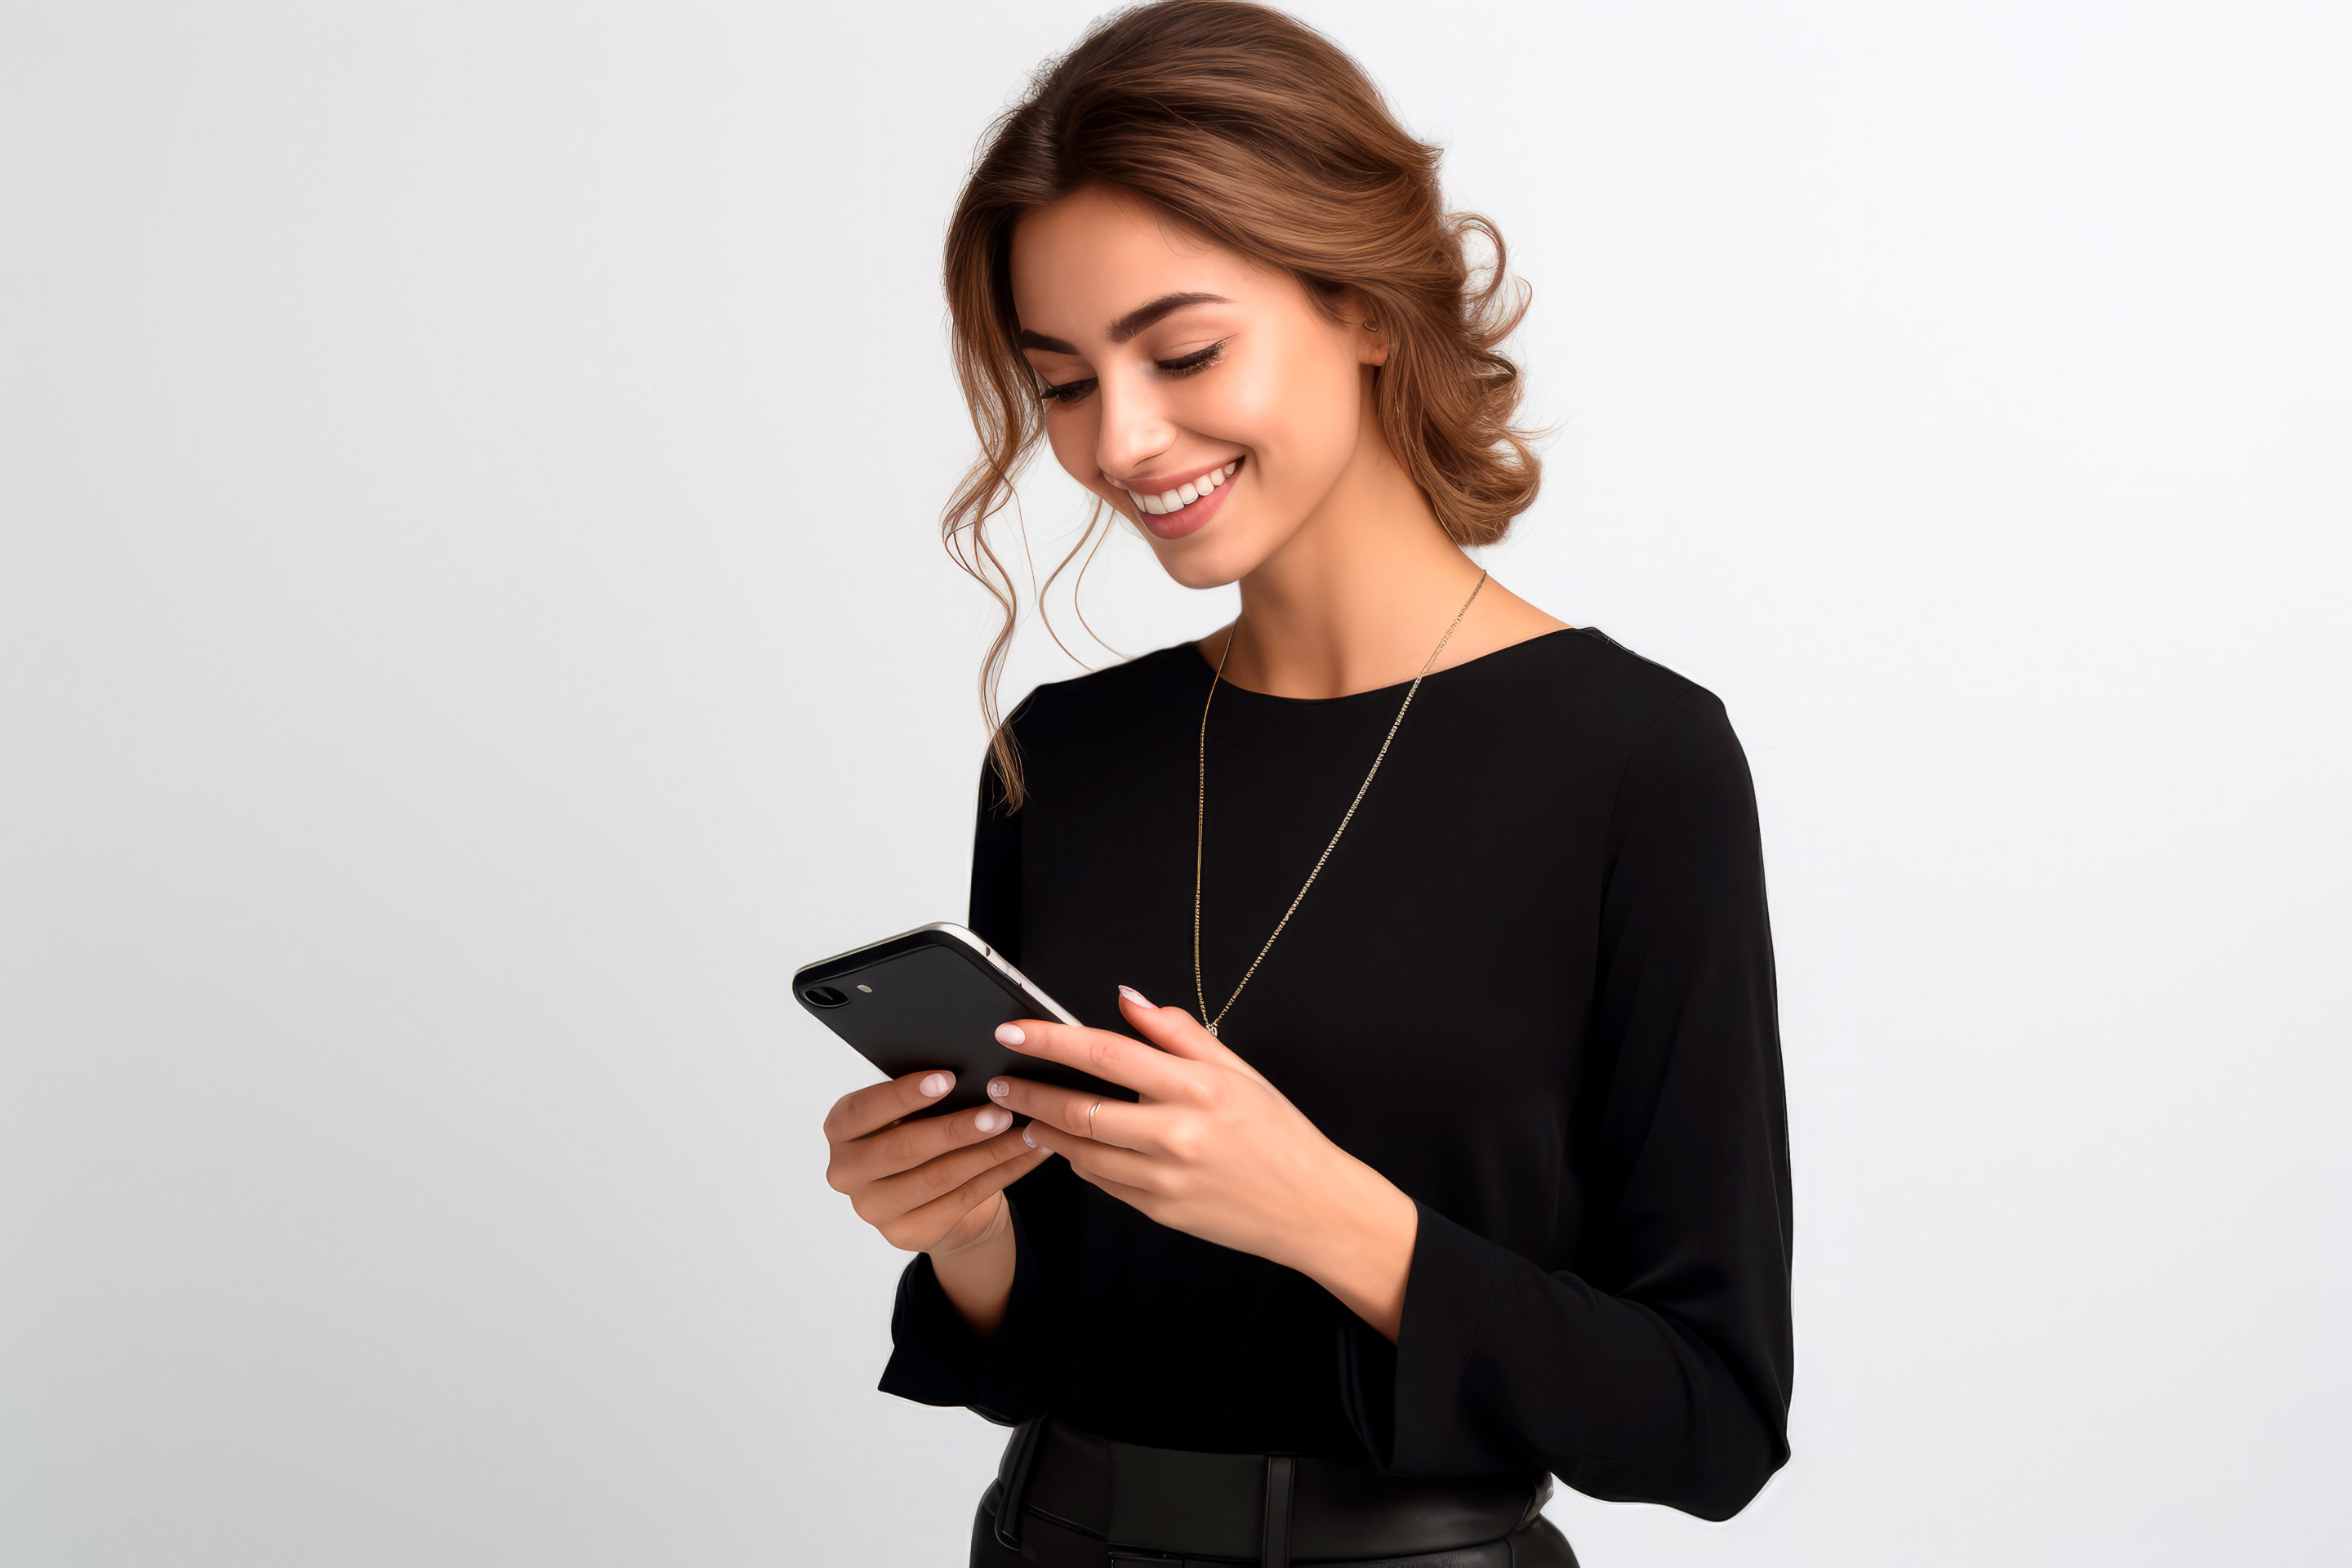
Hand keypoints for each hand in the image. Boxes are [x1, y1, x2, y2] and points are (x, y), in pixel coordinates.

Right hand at [822, 1070, 1048, 1255]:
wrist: (935, 1197)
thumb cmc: (923, 1134)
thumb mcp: (913, 1111)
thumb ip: (926, 1095)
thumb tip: (975, 1072)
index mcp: (841, 1129)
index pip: (864, 1110)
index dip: (904, 1095)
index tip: (948, 1078)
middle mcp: (846, 1171)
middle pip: (904, 1148)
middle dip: (958, 1129)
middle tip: (1001, 1112)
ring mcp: (872, 1209)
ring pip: (939, 1177)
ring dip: (990, 1152)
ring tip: (1025, 1131)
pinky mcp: (905, 1234)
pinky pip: (963, 1200)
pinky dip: (1003, 1173)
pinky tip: (1030, 1155)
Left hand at [989, 987, 1418, 1338]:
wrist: (1312, 1207)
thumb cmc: (1279, 1135)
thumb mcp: (1238, 1070)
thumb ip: (1177, 1033)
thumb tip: (1127, 999)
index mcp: (1197, 1088)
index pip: (1107, 1054)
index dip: (1051, 1040)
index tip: (1014, 1032)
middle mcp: (1177, 1134)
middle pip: (1079, 1110)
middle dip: (1030, 1094)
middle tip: (1001, 1083)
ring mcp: (1165, 1179)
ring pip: (1081, 1153)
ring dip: (1046, 1133)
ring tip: (1027, 1116)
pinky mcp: (1160, 1211)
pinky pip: (1103, 1183)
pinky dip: (1081, 1162)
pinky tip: (1074, 1148)